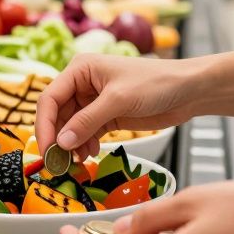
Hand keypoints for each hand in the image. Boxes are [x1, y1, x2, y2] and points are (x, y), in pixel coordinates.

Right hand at [35, 54, 202, 160]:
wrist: (189, 91)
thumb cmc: (156, 83)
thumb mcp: (118, 101)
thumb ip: (87, 122)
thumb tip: (60, 143)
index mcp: (80, 69)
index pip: (50, 99)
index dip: (44, 125)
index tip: (46, 150)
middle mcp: (82, 83)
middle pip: (58, 115)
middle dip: (57, 139)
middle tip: (57, 163)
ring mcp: (94, 101)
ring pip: (71, 127)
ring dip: (71, 145)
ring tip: (77, 161)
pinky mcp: (107, 116)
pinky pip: (86, 133)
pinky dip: (84, 145)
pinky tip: (90, 154)